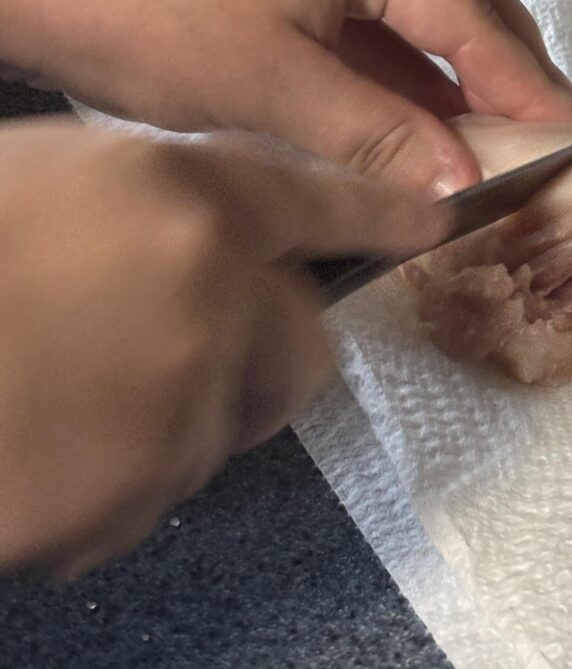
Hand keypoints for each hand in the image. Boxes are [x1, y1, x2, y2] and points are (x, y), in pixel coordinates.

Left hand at [0, 0, 571, 196]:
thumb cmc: (149, 27)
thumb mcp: (268, 91)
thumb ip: (375, 133)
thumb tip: (462, 182)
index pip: (466, 16)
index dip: (525, 82)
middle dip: (511, 56)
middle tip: (559, 124)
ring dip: (463, 52)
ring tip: (505, 115)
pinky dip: (407, 50)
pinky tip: (423, 96)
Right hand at [0, 119, 440, 578]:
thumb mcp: (49, 174)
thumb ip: (154, 198)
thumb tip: (206, 227)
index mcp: (184, 197)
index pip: (323, 201)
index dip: (383, 212)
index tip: (434, 222)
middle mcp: (211, 296)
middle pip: (303, 344)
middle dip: (264, 350)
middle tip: (182, 342)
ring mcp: (180, 402)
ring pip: (231, 421)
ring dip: (180, 413)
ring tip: (69, 389)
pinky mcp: (135, 494)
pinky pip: (159, 489)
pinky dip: (119, 475)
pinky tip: (40, 440)